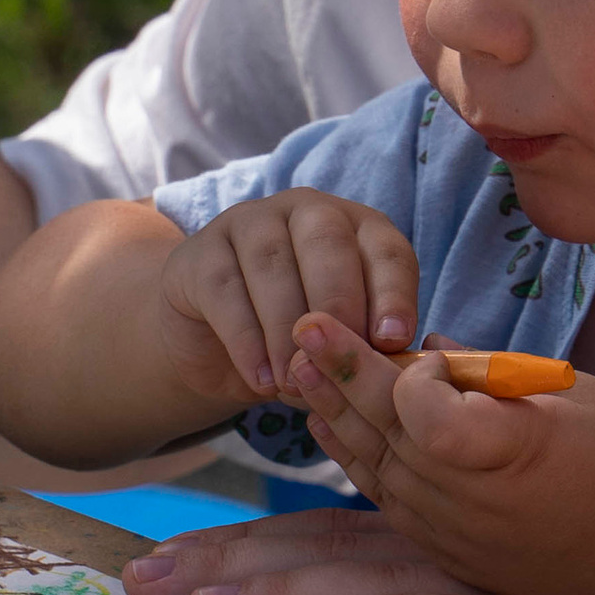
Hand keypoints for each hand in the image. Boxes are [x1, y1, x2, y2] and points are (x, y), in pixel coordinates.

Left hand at [120, 506, 594, 594]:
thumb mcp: (484, 593)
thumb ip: (410, 588)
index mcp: (420, 539)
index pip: (311, 540)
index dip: (231, 549)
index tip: (151, 573)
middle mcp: (441, 553)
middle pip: (318, 552)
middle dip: (226, 564)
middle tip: (142, 583)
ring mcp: (485, 586)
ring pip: (368, 580)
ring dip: (285, 592)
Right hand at [158, 196, 417, 409]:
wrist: (214, 348)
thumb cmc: (296, 344)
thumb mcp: (338, 346)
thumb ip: (362, 348)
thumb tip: (384, 369)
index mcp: (356, 228)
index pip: (387, 249)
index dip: (394, 294)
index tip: (392, 341)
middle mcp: (306, 211)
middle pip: (328, 242)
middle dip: (338, 305)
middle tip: (337, 362)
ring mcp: (249, 223)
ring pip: (273, 263)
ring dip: (287, 329)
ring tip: (294, 383)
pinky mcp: (200, 253)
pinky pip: (226, 289)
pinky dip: (247, 341)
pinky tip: (262, 382)